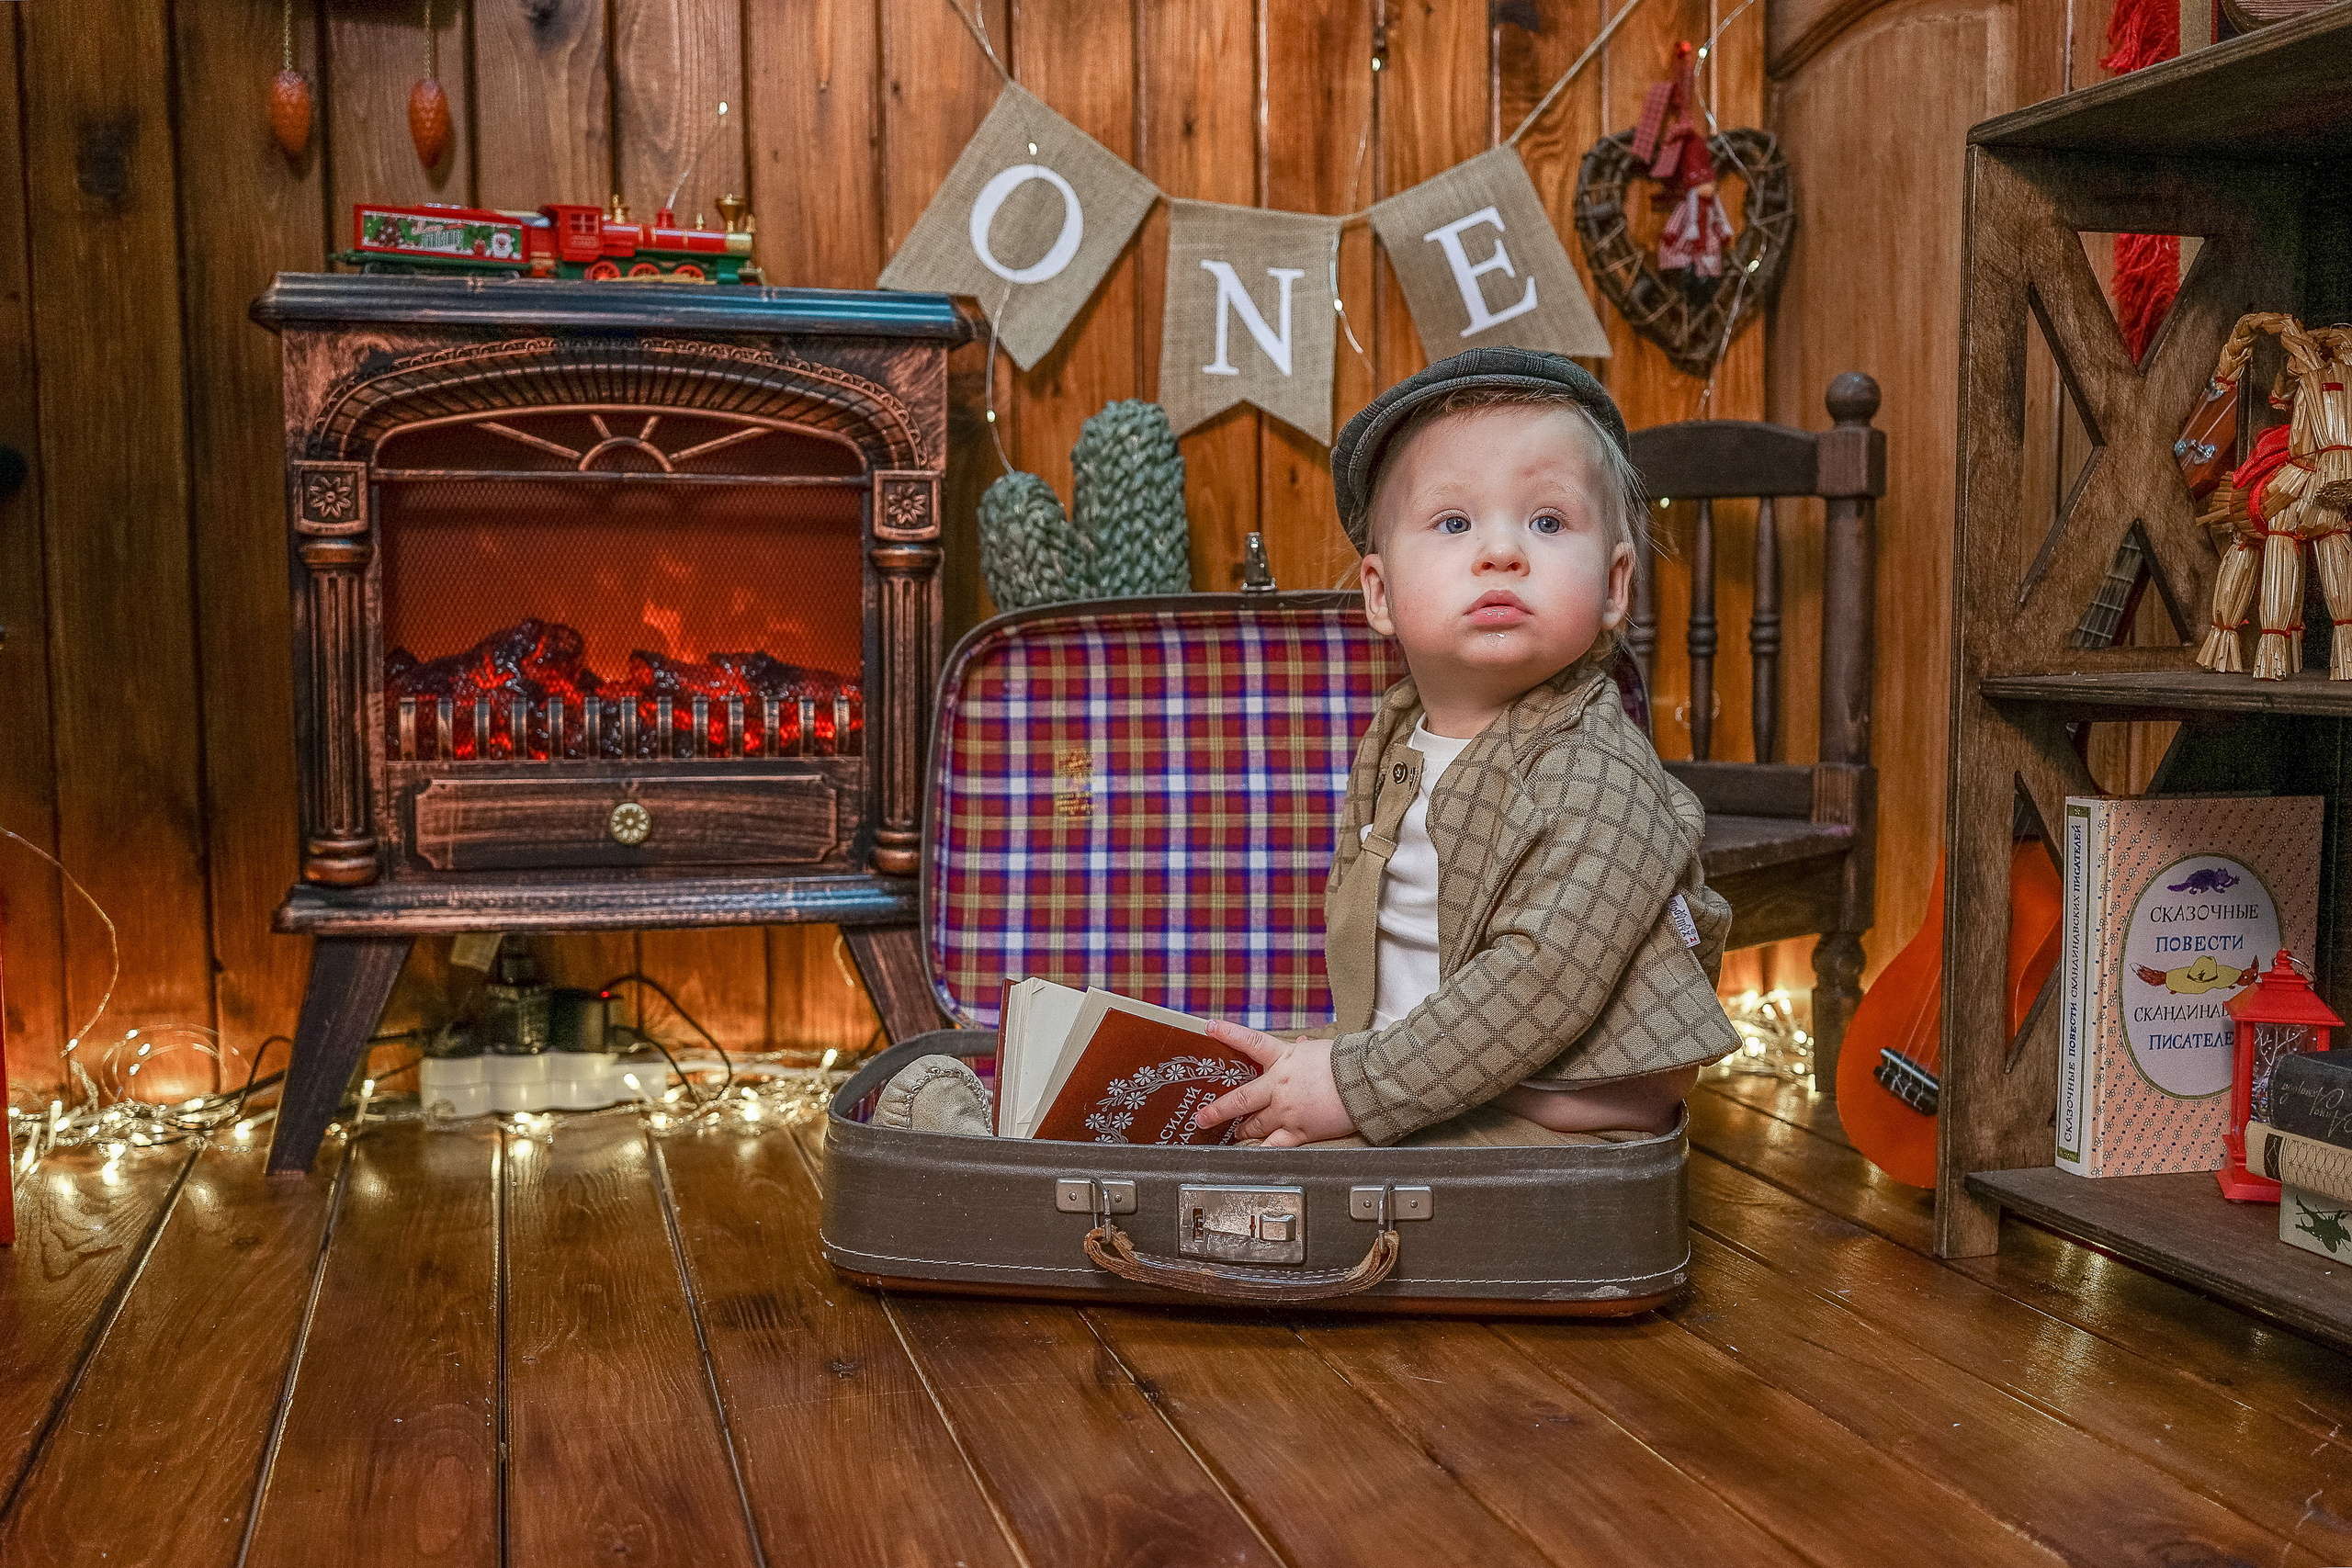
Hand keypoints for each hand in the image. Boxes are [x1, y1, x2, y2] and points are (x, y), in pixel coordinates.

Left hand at [1191, 1022, 1355, 1146]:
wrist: (1365, 1083)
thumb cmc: (1348, 1062)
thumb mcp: (1322, 1049)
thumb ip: (1305, 1050)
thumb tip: (1300, 1044)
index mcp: (1284, 1058)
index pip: (1250, 1042)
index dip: (1227, 1033)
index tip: (1209, 1028)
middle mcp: (1279, 1085)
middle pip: (1241, 1098)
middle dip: (1218, 1109)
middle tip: (1202, 1117)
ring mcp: (1287, 1110)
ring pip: (1255, 1124)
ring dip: (1243, 1130)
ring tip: (1235, 1134)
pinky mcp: (1300, 1131)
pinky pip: (1275, 1144)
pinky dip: (1262, 1149)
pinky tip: (1253, 1153)